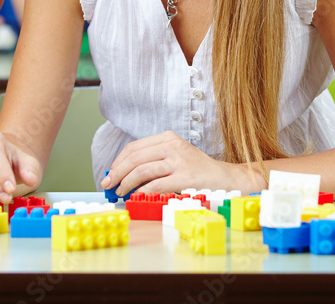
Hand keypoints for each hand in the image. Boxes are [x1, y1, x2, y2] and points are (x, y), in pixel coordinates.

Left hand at [101, 130, 243, 196]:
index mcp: (168, 138)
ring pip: (142, 170)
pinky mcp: (185, 177)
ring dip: (126, 183)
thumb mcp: (176, 156)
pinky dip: (142, 191)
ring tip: (120, 192)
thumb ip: (154, 161)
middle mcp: (173, 145)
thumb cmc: (198, 171)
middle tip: (108, 185)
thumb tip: (124, 174)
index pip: (134, 147)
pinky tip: (136, 196)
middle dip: (117, 173)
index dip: (118, 161)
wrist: (226, 178)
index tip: (110, 173)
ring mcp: (179, 160)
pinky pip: (155, 184)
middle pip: (135, 158)